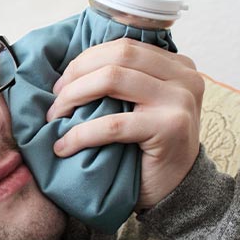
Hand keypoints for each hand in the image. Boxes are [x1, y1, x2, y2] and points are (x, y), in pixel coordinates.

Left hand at [46, 38, 203, 209]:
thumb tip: (72, 67)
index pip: (124, 47)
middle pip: (118, 56)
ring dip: (73, 97)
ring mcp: (180, 100)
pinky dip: (81, 133)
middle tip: (55, 98)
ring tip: (55, 117)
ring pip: (112, 80)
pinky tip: (64, 146)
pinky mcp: (170, 128)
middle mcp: (185, 77)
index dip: (86, 60)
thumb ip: (126, 82)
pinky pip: (113, 123)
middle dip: (77, 74)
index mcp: (178, 66)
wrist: (176, 192)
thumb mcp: (143, 105)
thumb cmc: (150, 149)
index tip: (62, 83)